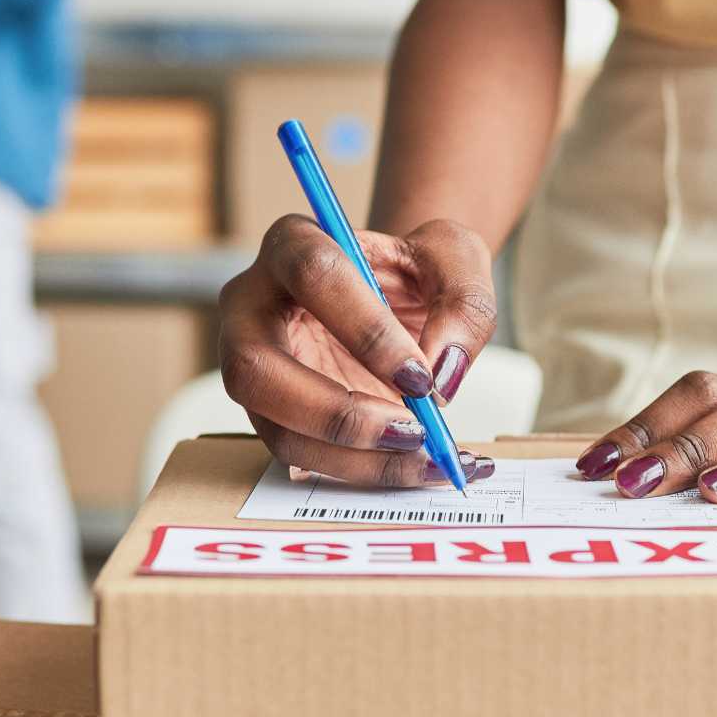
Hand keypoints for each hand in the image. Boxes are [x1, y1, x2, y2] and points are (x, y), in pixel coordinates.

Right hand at [220, 216, 497, 486]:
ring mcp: (255, 367)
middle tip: (412, 431)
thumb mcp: (456, 261)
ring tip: (424, 457)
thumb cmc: (416, 272)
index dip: (365, 329)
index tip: (420, 374)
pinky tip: (417, 468)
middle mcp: (253, 307)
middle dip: (338, 413)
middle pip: (257, 367)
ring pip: (276, 426)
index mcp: (294, 244)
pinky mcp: (273, 413)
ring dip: (353, 456)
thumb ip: (462, 302)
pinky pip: (302, 455)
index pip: (312, 275)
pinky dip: (362, 471)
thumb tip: (441, 373)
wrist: (400, 299)